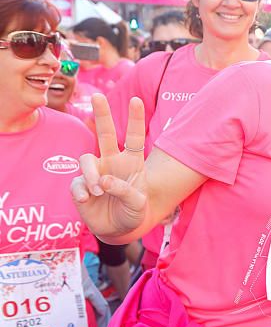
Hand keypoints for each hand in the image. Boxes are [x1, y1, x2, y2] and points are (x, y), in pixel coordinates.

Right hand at [70, 94, 148, 239]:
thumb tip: (103, 181)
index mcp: (132, 162)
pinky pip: (76, 183)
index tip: (136, 99)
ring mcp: (95, 173)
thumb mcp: (138, 203)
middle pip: (106, 134)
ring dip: (90, 174)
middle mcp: (113, 162)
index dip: (135, 119)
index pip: (134, 137)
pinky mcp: (81, 186)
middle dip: (102, 115)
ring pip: (86, 159)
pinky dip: (81, 191)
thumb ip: (125, 191)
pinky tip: (88, 200)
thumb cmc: (133, 212)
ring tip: (98, 191)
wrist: (119, 229)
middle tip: (97, 96)